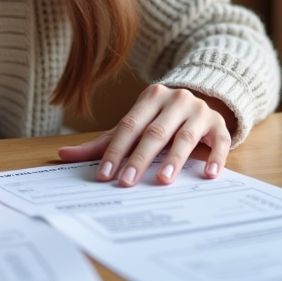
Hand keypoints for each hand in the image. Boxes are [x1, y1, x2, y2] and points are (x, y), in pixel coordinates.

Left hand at [57, 84, 234, 185]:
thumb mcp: (134, 125)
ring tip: (163, 180)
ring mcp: (200, 111)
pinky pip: (219, 141)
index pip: (129, 126)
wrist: (203, 100)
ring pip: (186, 136)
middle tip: (127, 183)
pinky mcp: (219, 124)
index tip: (105, 174)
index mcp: (150, 97)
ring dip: (174, 159)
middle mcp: (176, 100)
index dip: (116, 150)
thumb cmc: (161, 119)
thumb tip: (62, 155)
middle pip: (155, 132)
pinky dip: (215, 157)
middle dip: (140, 159)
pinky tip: (208, 174)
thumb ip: (103, 142)